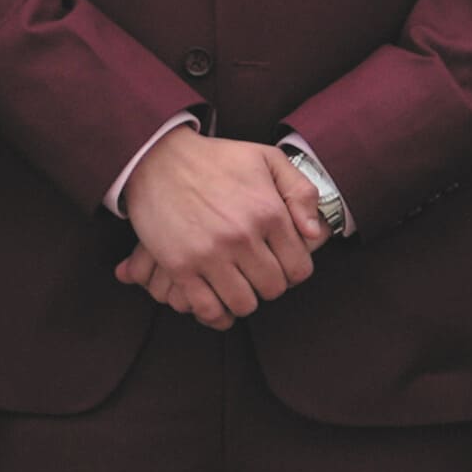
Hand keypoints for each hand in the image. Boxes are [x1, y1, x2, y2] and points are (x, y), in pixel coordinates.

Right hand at [115, 133, 325, 326]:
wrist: (158, 158)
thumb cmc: (216, 159)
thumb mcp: (267, 159)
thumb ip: (301, 192)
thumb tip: (314, 234)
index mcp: (269, 212)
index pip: (299, 268)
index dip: (293, 271)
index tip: (281, 265)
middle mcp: (243, 236)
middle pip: (273, 289)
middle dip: (269, 285)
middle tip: (257, 274)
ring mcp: (211, 253)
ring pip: (244, 304)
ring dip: (244, 300)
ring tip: (237, 285)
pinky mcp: (181, 266)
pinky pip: (208, 309)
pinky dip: (216, 314)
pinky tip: (217, 302)